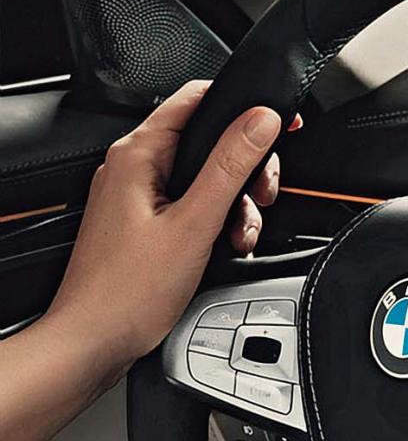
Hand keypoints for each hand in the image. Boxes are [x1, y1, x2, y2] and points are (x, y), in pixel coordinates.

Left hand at [43, 79, 284, 371]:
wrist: (95, 339)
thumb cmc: (128, 290)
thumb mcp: (194, 224)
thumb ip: (230, 167)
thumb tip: (260, 121)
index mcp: (138, 155)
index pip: (197, 101)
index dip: (244, 108)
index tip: (280, 125)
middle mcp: (134, 168)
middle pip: (208, 143)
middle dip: (247, 170)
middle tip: (262, 198)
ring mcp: (138, 196)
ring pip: (205, 179)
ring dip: (236, 204)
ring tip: (239, 235)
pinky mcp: (145, 222)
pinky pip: (191, 206)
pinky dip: (216, 222)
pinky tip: (223, 246)